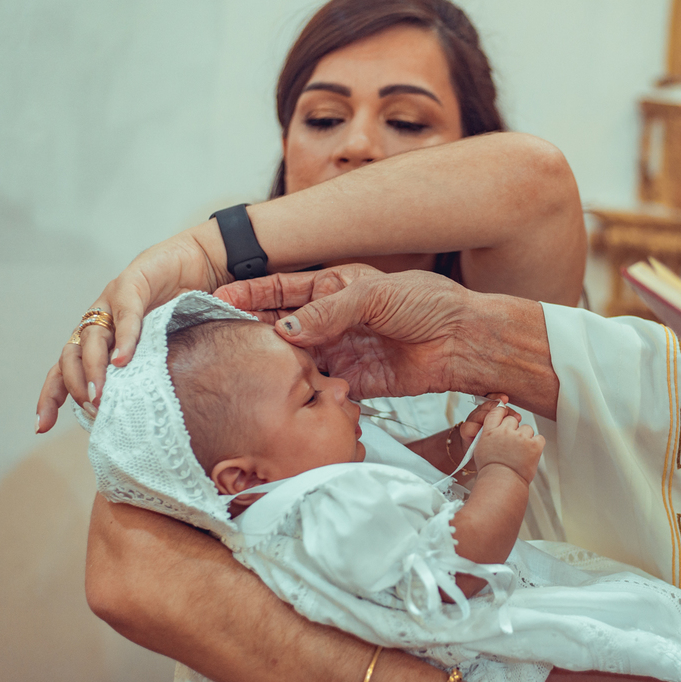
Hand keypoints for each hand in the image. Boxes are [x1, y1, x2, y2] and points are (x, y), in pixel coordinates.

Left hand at [36, 228, 224, 430]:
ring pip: (91, 338)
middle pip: (70, 356)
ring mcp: (112, 301)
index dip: (51, 396)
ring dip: (93, 369)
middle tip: (91, 410)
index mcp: (99, 338)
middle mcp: (99, 320)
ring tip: (100, 395)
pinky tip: (124, 359)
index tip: (40, 426)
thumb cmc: (181, 309)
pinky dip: (124, 337)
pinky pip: (125, 314)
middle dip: (74, 386)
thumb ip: (145, 371)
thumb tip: (141, 414)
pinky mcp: (132, 283)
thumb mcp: (160, 348)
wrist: (199, 263)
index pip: (65, 369)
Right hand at [220, 263, 559, 418]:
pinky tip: (274, 396)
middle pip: (279, 326)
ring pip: (293, 359)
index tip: (217, 301)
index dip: (248, 295)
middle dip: (249, 331)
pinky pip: (315, 388)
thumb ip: (329, 311)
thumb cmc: (428, 304)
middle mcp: (331, 319)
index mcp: (334, 285)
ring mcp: (339, 351)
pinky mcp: (351, 382)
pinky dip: (297, 391)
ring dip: (269, 365)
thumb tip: (286, 330)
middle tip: (217, 341)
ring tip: (236, 371)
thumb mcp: (374, 295)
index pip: (280, 289)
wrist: (463, 342)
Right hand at [472, 403, 544, 485]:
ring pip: (527, 428)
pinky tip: (529, 454)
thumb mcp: (480, 449)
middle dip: (514, 429)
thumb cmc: (491, 470)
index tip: (504, 415)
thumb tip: (495, 428)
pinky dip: (536, 445)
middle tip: (512, 443)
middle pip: (513, 419)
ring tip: (520, 452)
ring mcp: (521, 437)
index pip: (497, 411)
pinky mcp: (534, 445)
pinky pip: (539, 438)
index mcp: (490, 431)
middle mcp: (505, 431)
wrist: (502, 483)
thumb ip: (488, 435)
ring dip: (525, 437)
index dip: (502, 412)